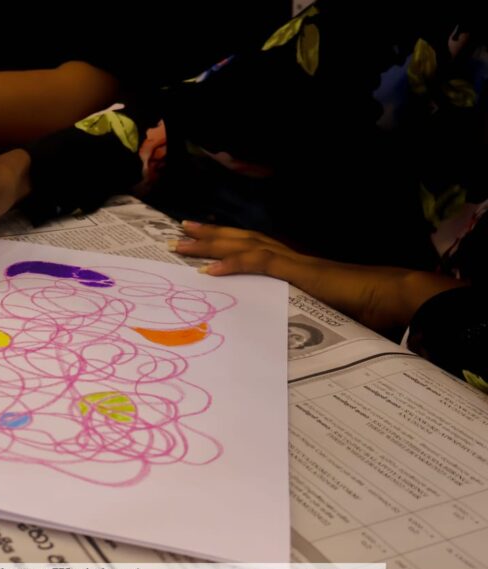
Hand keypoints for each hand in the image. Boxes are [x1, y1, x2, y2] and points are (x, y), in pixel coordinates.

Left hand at [171, 221, 463, 330]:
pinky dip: (234, 264)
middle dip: (209, 236)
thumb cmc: (366, 308)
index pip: (254, 248)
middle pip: (242, 240)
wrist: (393, 297)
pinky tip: (209, 268)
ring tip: (183, 240)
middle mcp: (292, 257)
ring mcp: (295, 263)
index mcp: (296, 266)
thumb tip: (285, 332)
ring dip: (212, 243)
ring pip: (245, 245)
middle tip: (179, 231)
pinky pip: (261, 264)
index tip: (201, 242)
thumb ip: (300, 314)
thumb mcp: (322, 312)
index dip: (227, 244)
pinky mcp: (300, 273)